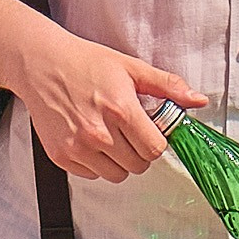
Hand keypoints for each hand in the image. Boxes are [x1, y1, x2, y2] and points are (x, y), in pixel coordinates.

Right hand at [11, 26, 204, 183]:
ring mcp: (77, 147)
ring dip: (119, 161)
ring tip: (110, 137)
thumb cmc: (84, 63)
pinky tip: (90, 140)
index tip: (149, 131)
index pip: (155, 149)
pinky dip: (95, 164)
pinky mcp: (61, 156)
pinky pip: (91, 175)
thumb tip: (197, 100)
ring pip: (116, 175)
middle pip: (137, 165)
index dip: (156, 141)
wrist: (41, 64)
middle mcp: (98, 132)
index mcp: (121, 110)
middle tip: (128, 131)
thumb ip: (167, 86)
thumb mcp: (130, 67)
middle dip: (139, 151)